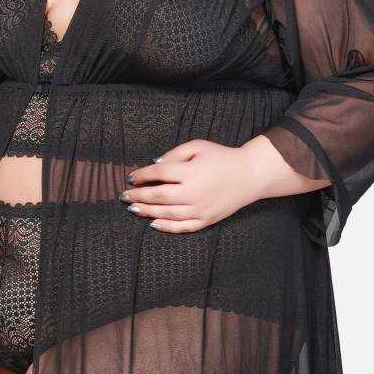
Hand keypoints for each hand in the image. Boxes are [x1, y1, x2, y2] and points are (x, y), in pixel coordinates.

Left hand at [119, 137, 272, 231]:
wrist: (250, 175)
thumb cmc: (222, 157)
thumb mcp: (198, 146)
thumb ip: (174, 154)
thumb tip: (154, 165)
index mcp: (191, 171)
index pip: (159, 174)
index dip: (142, 175)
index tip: (131, 177)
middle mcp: (194, 192)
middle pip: (159, 196)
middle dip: (138, 196)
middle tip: (124, 196)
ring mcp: (200, 209)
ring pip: (167, 214)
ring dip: (147, 212)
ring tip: (133, 208)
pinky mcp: (207, 220)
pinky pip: (183, 227)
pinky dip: (166, 227)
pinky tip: (153, 224)